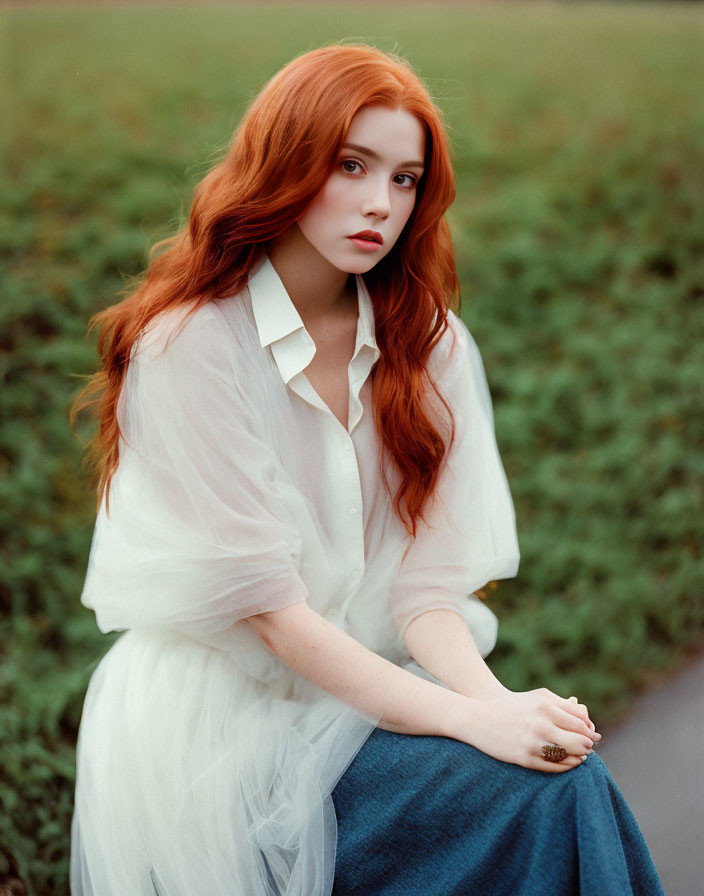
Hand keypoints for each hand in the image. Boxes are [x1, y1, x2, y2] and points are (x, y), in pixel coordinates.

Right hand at [456, 688, 600, 772]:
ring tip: (579, 756)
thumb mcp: (537, 698)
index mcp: (546, 706)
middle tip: (588, 747)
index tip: (590, 734)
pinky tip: (567, 762)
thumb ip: (563, 705)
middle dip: (587, 745)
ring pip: (569, 756)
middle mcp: (541, 724)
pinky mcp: (525, 758)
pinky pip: (555, 767)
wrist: (479, 719)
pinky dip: (566, 767)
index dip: (589, 730)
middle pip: (580, 741)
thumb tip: (588, 721)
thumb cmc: (513, 706)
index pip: (581, 722)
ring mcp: (533, 743)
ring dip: (578, 757)